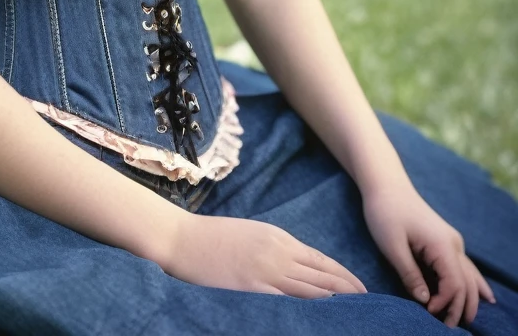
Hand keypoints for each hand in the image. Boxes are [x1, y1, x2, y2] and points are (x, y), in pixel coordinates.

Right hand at [160, 212, 368, 296]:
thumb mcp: (250, 235)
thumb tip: (295, 266)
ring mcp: (266, 272)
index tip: (362, 289)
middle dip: (349, 291)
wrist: (181, 238)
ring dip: (337, 302)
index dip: (344, 276)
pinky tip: (323, 319)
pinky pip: (287, 303)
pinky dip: (308, 311)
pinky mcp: (252, 289)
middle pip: (323, 275)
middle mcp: (278, 253)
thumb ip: (274, 249)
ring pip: (311, 290)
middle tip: (372, 306)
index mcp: (278, 238)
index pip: (320, 260)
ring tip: (358, 315)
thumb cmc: (211, 237)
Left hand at [361, 178, 496, 326]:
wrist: (386, 184)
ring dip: (468, 298)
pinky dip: (471, 283)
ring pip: (469, 276)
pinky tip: (483, 296)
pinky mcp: (444, 240)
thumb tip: (425, 301)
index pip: (454, 284)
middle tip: (450, 328)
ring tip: (466, 321)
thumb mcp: (391, 245)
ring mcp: (451, 241)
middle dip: (460, 307)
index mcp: (442, 244)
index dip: (445, 303)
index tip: (428, 312)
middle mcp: (453, 244)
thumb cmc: (385, 211)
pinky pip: (464, 267)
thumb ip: (409, 274)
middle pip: (466, 283)